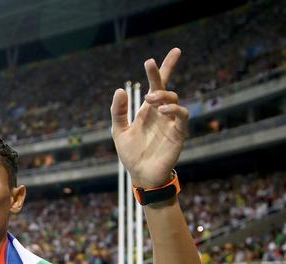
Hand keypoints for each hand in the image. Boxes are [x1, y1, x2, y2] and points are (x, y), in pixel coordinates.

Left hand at [110, 48, 188, 188]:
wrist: (141, 174)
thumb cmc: (131, 153)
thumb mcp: (118, 130)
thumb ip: (118, 111)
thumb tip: (120, 90)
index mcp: (148, 110)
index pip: (158, 84)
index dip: (165, 68)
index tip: (175, 51)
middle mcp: (161, 113)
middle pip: (166, 87)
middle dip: (161, 72)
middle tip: (149, 64)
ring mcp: (171, 122)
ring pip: (174, 99)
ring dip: (163, 94)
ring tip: (150, 98)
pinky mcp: (178, 133)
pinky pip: (181, 116)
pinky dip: (174, 109)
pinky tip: (162, 109)